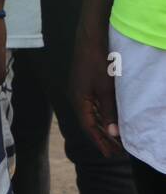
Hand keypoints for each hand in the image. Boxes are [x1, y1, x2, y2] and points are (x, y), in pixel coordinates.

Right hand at [72, 15, 123, 157]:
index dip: (100, 142)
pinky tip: (110, 119)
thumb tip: (113, 132)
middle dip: (102, 137)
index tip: (110, 155)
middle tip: (117, 151)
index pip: (88, 127)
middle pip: (89, 122)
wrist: (91, 38)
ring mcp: (80, 90)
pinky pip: (92, 105)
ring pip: (91, 114)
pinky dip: (101, 116)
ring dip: (103, 127)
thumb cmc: (98, 62)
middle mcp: (77, 97)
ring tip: (116, 139)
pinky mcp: (85, 83)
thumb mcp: (106, 89)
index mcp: (78, 100)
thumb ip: (109, 111)